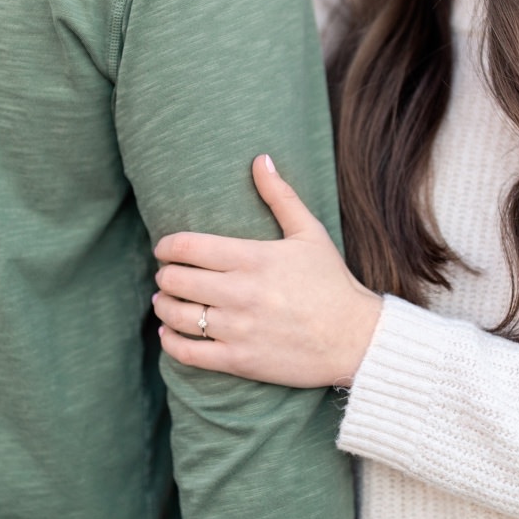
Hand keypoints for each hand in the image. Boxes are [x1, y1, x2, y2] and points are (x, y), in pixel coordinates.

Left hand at [152, 155, 383, 387]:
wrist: (355, 339)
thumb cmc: (332, 283)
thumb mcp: (310, 233)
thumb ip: (281, 196)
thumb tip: (261, 159)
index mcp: (254, 257)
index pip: (188, 247)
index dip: (166, 246)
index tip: (164, 249)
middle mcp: (241, 292)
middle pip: (176, 280)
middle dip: (165, 276)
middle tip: (168, 276)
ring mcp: (239, 328)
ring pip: (176, 316)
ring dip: (163, 306)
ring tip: (165, 302)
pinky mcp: (239, 359)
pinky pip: (188, 353)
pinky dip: (170, 341)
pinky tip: (169, 332)